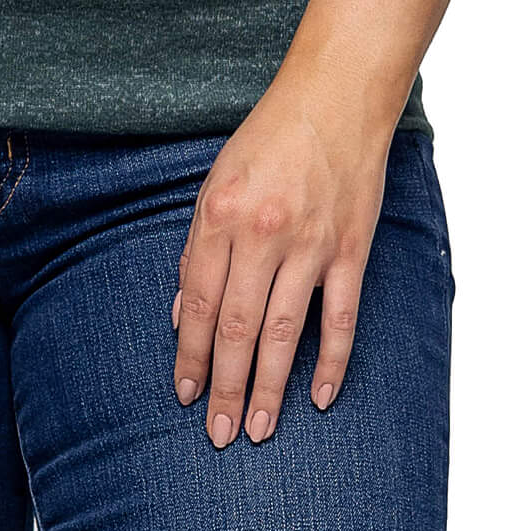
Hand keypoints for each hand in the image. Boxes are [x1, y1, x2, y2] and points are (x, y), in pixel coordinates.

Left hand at [170, 65, 397, 446]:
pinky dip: (332, 361)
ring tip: (260, 429)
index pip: (197, 304)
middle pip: (237, 329)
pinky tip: (320, 396)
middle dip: (225, 387)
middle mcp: (261, 233)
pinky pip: (340, 317)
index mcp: (219, 215)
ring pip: (284, 333)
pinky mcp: (350, 249)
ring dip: (270, 388)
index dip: (189, 355)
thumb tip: (181, 314)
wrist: (334, 96)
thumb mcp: (215, 181)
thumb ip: (198, 247)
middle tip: (218, 434)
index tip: (184, 394)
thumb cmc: (269, 137)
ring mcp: (309, 244)